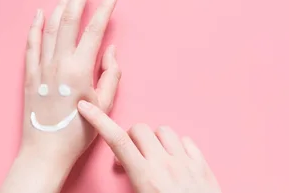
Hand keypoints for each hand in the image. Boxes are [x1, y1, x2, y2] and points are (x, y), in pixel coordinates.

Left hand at [0, 0, 120, 192]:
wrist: (46, 150)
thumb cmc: (78, 131)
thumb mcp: (104, 105)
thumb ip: (111, 75)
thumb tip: (111, 51)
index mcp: (80, 68)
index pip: (95, 29)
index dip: (104, 8)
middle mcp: (59, 62)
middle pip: (70, 18)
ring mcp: (41, 67)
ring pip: (50, 27)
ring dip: (60, 4)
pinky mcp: (29, 75)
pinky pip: (31, 44)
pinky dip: (34, 26)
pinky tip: (38, 13)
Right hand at [78, 101, 221, 192]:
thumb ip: (129, 180)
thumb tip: (119, 168)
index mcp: (145, 177)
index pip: (117, 140)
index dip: (99, 120)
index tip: (86, 107)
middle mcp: (164, 165)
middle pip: (139, 129)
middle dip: (131, 137)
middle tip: (132, 154)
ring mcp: (185, 163)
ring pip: (164, 130)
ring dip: (155, 139)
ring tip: (155, 155)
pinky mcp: (202, 165)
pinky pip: (187, 141)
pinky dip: (178, 145)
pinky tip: (176, 159)